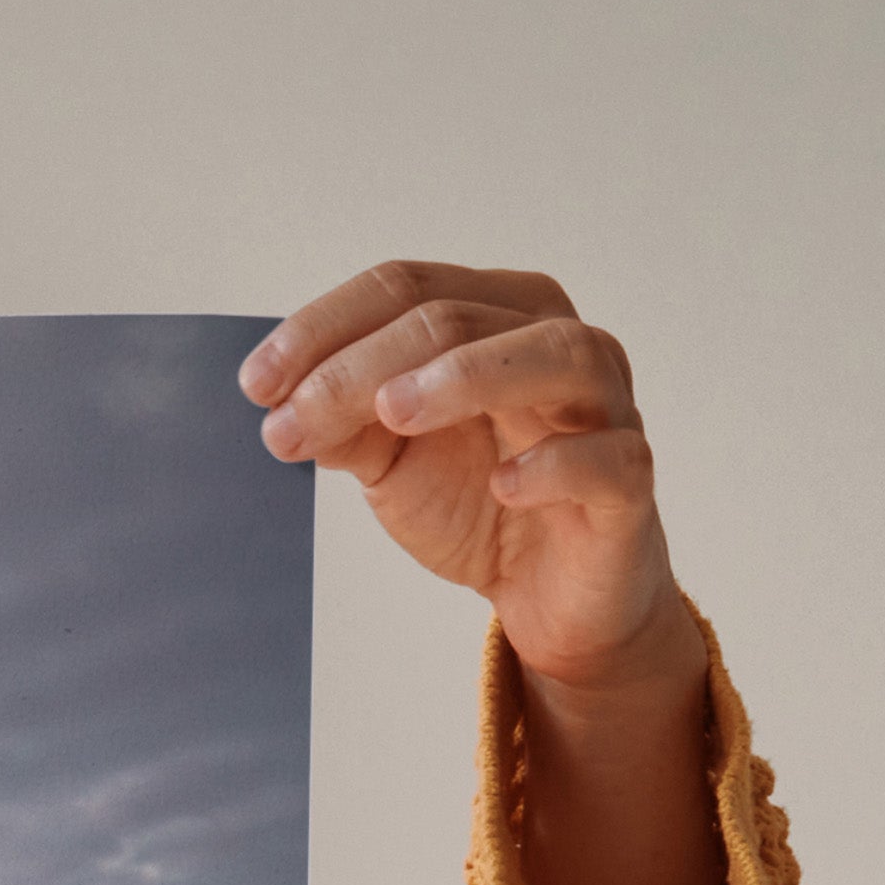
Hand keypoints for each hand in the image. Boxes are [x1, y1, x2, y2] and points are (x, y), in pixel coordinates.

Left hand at [245, 261, 729, 884]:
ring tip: (393, 412)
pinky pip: (606, 458)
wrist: (548, 595)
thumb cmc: (479, 502)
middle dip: (362, 366)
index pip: (407, 288)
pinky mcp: (628, 483)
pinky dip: (555, 464)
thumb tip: (281, 402)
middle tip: (293, 419)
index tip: (256, 384)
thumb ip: (345, 423)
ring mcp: (605, 407)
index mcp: (496, 316)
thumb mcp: (392, 460)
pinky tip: (504, 483)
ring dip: (467, 376)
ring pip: (552, 355)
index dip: (325, 328)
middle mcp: (556, 342)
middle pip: (458, 317)